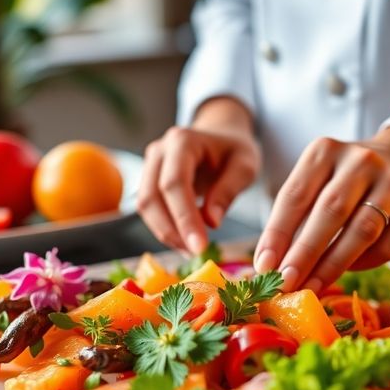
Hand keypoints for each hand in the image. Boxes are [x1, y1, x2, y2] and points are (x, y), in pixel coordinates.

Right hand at [137, 98, 260, 252]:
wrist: (221, 136)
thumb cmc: (234, 150)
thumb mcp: (244, 166)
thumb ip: (228, 191)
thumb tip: (211, 222)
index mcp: (182, 141)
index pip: (174, 183)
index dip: (184, 218)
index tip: (200, 246)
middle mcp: (159, 151)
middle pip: (151, 197)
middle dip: (172, 230)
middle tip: (196, 253)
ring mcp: (149, 165)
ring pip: (145, 206)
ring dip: (166, 233)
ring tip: (192, 250)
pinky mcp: (148, 181)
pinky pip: (149, 210)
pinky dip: (165, 229)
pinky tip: (185, 241)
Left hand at [254, 126, 389, 291]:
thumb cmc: (346, 179)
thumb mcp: (317, 180)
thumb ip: (295, 216)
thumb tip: (269, 265)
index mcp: (326, 151)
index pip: (296, 195)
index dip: (278, 233)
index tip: (264, 265)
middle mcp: (361, 162)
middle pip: (330, 211)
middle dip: (304, 252)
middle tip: (285, 282)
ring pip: (361, 231)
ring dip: (332, 265)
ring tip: (310, 287)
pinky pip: (386, 247)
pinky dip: (363, 264)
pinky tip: (345, 272)